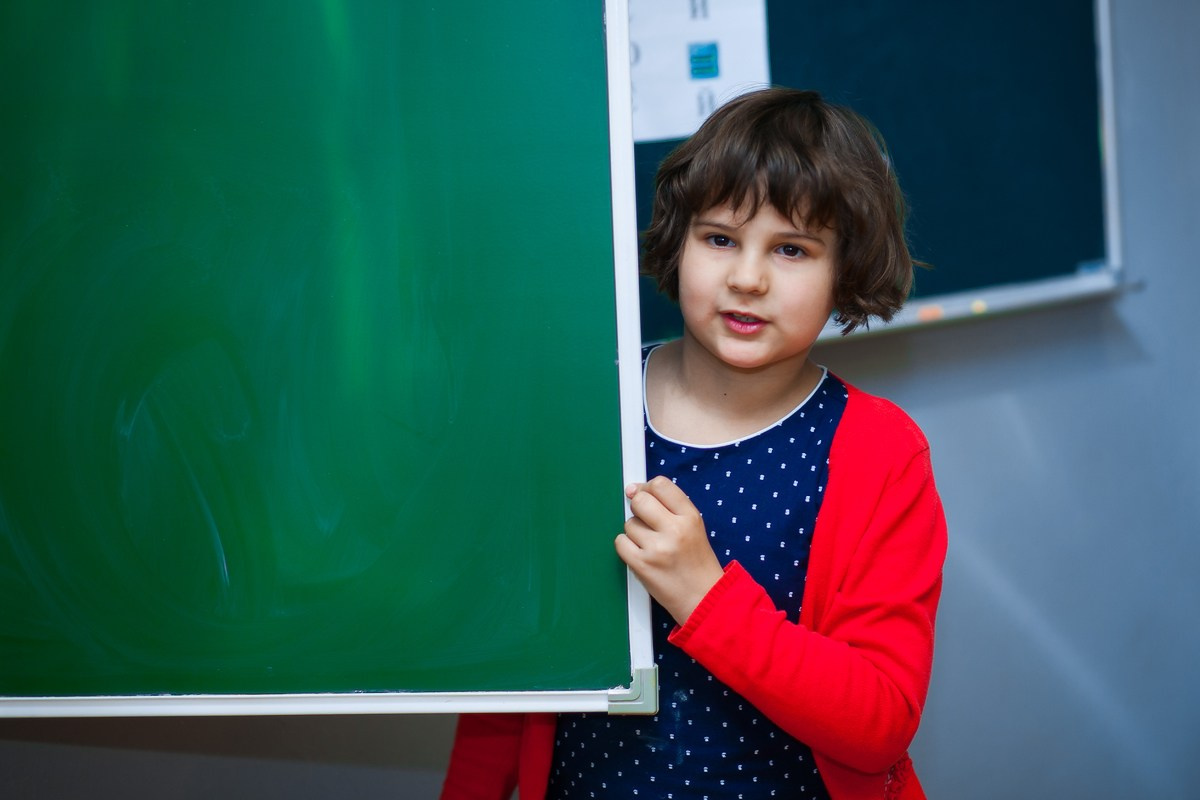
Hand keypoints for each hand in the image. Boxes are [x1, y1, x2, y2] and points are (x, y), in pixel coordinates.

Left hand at [615, 476, 724, 625]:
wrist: (704, 598)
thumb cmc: (697, 563)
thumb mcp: (693, 527)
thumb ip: (668, 506)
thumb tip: (633, 489)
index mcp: (690, 517)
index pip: (660, 485)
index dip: (647, 488)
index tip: (645, 495)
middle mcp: (674, 530)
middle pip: (640, 500)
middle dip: (639, 508)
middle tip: (648, 522)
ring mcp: (657, 548)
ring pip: (629, 523)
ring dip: (635, 532)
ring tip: (652, 545)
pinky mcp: (642, 565)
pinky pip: (620, 542)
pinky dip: (627, 547)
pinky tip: (641, 554)